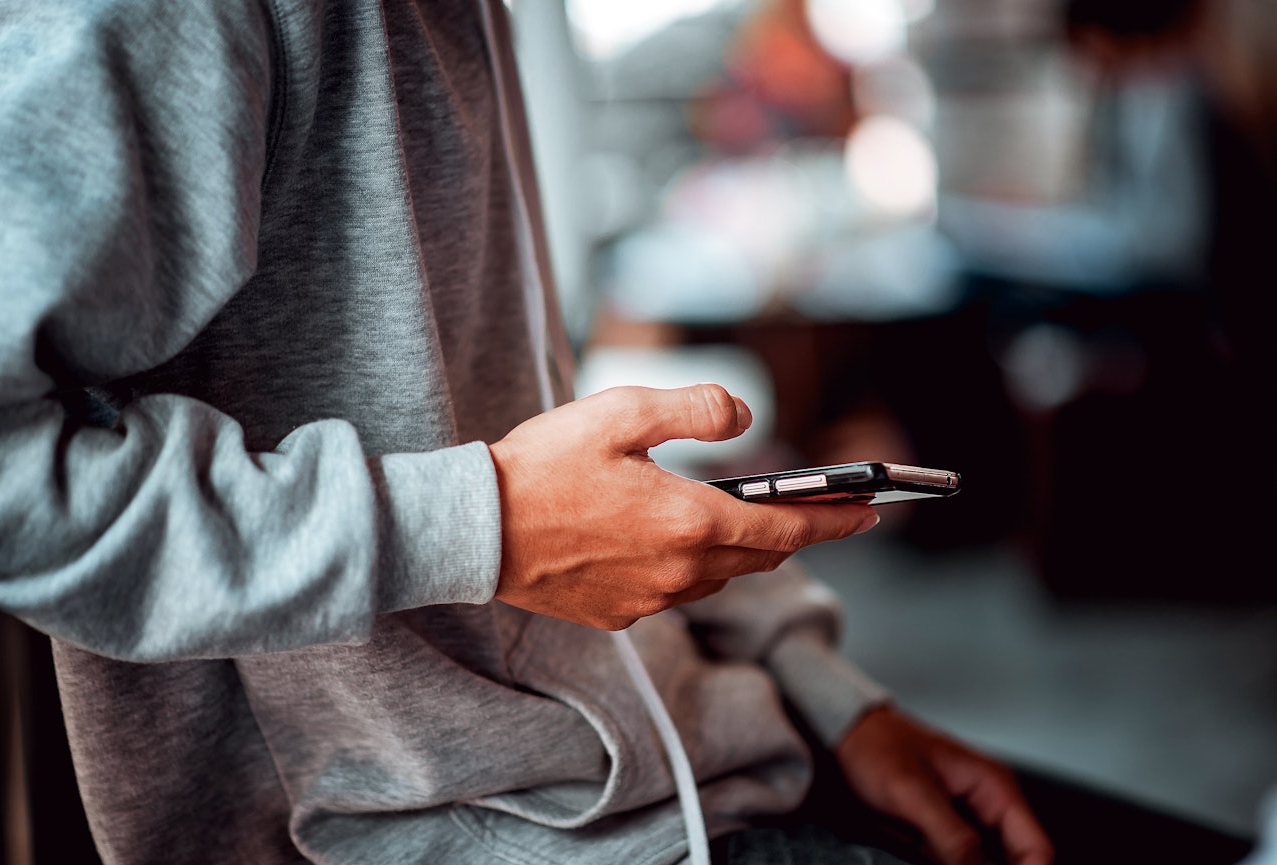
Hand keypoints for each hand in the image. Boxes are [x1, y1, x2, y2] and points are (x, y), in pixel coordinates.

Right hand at [488, 384, 880, 629]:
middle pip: (761, 557)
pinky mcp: (619, 614)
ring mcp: (649, 600)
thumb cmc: (543, 466)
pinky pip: (675, 592)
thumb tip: (746, 416)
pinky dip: (692, 567)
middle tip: (823, 512)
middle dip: (797, 534)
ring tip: (748, 520)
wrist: (476, 530)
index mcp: (689, 522)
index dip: (836, 520)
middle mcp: (679, 572)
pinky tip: (673, 542)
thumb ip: (696, 409)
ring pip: (720, 578)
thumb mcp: (622, 412)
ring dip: (743, 551)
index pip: (787, 528)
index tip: (871, 512)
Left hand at [835, 705, 1054, 864]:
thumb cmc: (878, 747)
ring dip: (963, 863)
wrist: (850, 733)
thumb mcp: (912, 793)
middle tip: (937, 858)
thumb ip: (951, 837)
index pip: (1037, 849)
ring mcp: (970, 815)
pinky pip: (961, 857)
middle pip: (1015, 859)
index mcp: (995, 787)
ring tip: (921, 844)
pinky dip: (946, 861)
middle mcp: (990, 801)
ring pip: (985, 862)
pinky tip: (920, 850)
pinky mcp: (949, 825)